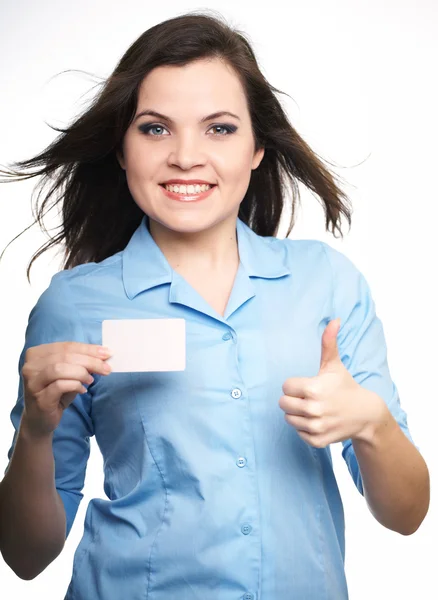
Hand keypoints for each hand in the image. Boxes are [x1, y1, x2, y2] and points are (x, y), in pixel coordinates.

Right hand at [21, 342, 111, 437]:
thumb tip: (103, 354)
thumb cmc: (56, 393)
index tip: (107, 353)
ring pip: (59, 369)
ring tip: (91, 380)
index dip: (88, 349)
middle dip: (90, 361)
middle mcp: (30, 366)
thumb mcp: (69, 373)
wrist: (40, 419)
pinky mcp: (39, 398)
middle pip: (64, 356)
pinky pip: (59, 386)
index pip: (66, 346)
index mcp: (37, 354)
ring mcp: (32, 383)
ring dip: (81, 373)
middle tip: (106, 368)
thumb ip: (81, 362)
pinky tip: (82, 390)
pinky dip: (75, 385)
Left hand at [279, 318, 387, 447]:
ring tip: (314, 409)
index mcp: (313, 389)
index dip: (295, 385)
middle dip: (293, 399)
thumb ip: (328, 342)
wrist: (365, 414)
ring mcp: (316, 427)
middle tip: (309, 398)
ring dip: (298, 414)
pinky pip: (298, 433)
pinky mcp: (318, 441)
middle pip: (283, 404)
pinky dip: (305, 428)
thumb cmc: (345, 386)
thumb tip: (334, 319)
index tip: (308, 385)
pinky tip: (318, 421)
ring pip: (289, 419)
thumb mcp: (335, 365)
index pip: (285, 387)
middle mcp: (314, 409)